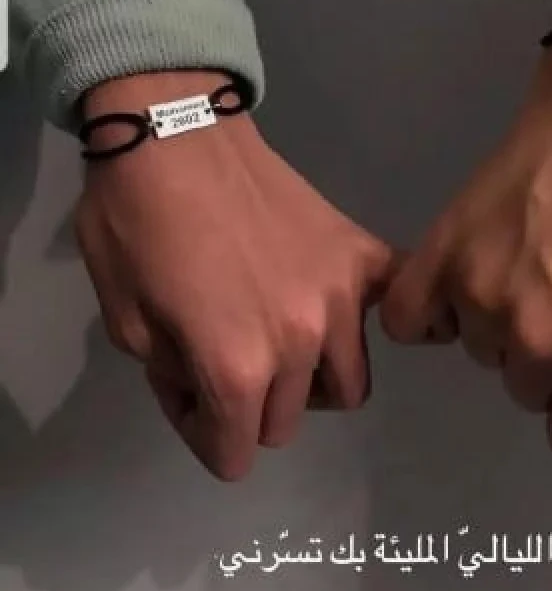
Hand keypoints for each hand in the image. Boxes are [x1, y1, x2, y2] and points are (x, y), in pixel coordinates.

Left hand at [74, 71, 395, 480]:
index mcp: (237, 366)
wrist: (176, 136)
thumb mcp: (124, 323)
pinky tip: (337, 301)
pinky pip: (389, 307)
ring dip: (309, 379)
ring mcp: (342, 296)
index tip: (190, 394)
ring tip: (282, 335)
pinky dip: (367, 317)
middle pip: (288, 423)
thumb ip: (176, 380)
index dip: (204, 434)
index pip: (235, 454)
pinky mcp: (361, 255)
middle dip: (248, 408)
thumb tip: (210, 392)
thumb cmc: (134, 225)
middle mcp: (302, 342)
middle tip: (221, 356)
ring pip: (347, 385)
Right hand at [380, 46, 551, 460]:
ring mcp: (480, 302)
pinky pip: (408, 319)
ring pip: (481, 350)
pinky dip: (428, 313)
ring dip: (500, 323)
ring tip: (527, 262)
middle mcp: (537, 349)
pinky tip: (454, 289)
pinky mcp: (440, 258)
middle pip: (528, 392)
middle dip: (551, 358)